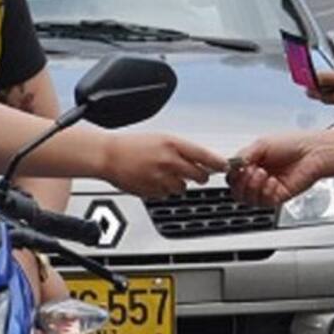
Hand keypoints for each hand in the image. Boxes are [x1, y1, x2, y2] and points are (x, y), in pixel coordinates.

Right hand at [105, 133, 226, 198]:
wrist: (108, 155)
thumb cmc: (132, 145)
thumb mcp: (161, 138)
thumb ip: (182, 149)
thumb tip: (202, 160)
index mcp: (172, 144)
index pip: (205, 156)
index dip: (218, 163)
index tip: (225, 166)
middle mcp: (169, 161)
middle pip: (199, 176)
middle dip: (199, 176)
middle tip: (194, 173)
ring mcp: (161, 178)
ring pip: (183, 188)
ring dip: (178, 183)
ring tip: (163, 173)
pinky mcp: (153, 191)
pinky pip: (167, 194)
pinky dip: (163, 189)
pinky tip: (151, 179)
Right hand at [228, 129, 333, 206]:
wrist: (313, 153)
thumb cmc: (293, 145)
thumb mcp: (262, 144)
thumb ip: (245, 154)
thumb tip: (233, 165)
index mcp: (252, 164)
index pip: (233, 176)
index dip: (233, 174)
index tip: (238, 167)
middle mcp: (258, 178)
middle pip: (236, 191)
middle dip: (242, 182)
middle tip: (253, 170)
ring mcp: (267, 189)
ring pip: (247, 199)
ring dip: (253, 186)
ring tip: (264, 174)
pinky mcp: (278, 197)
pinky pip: (263, 202)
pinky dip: (266, 192)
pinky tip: (274, 181)